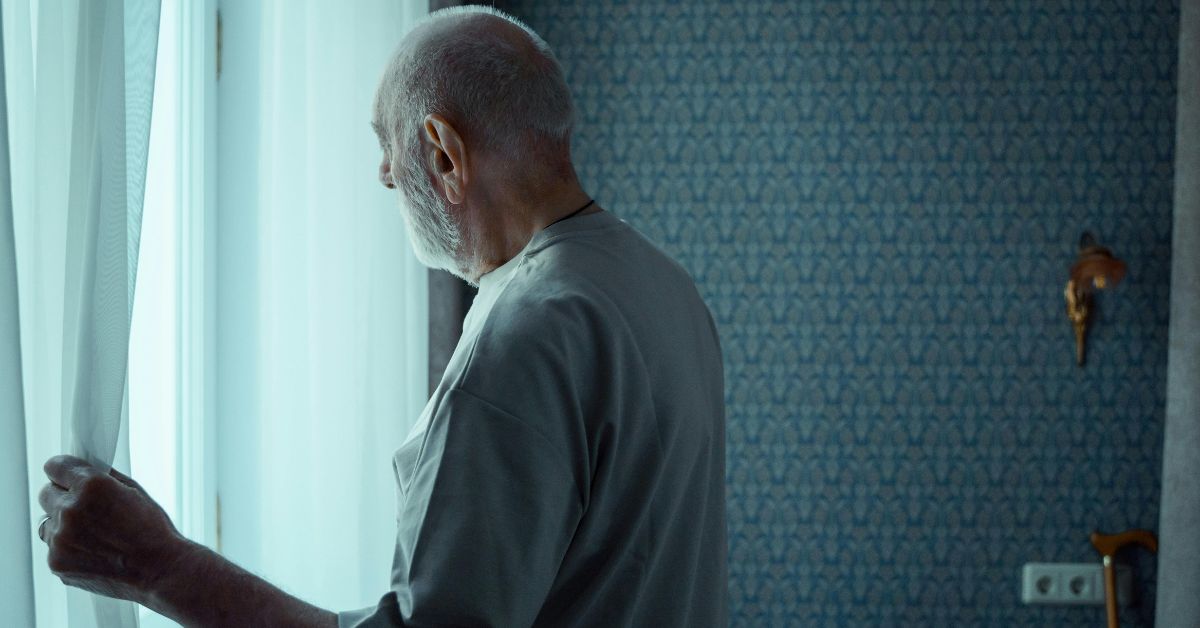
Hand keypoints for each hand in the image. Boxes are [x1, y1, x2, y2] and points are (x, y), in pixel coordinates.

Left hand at [38, 455, 190, 603]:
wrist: (158, 570)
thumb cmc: (152, 532)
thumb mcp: (134, 492)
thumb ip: (104, 479)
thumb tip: (85, 471)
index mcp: (92, 486)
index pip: (56, 466)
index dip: (63, 470)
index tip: (65, 475)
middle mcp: (71, 510)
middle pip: (46, 494)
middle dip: (63, 497)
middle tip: (85, 508)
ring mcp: (60, 538)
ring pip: (48, 523)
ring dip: (63, 525)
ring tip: (92, 534)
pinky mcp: (56, 562)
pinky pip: (53, 548)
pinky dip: (68, 548)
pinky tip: (92, 551)